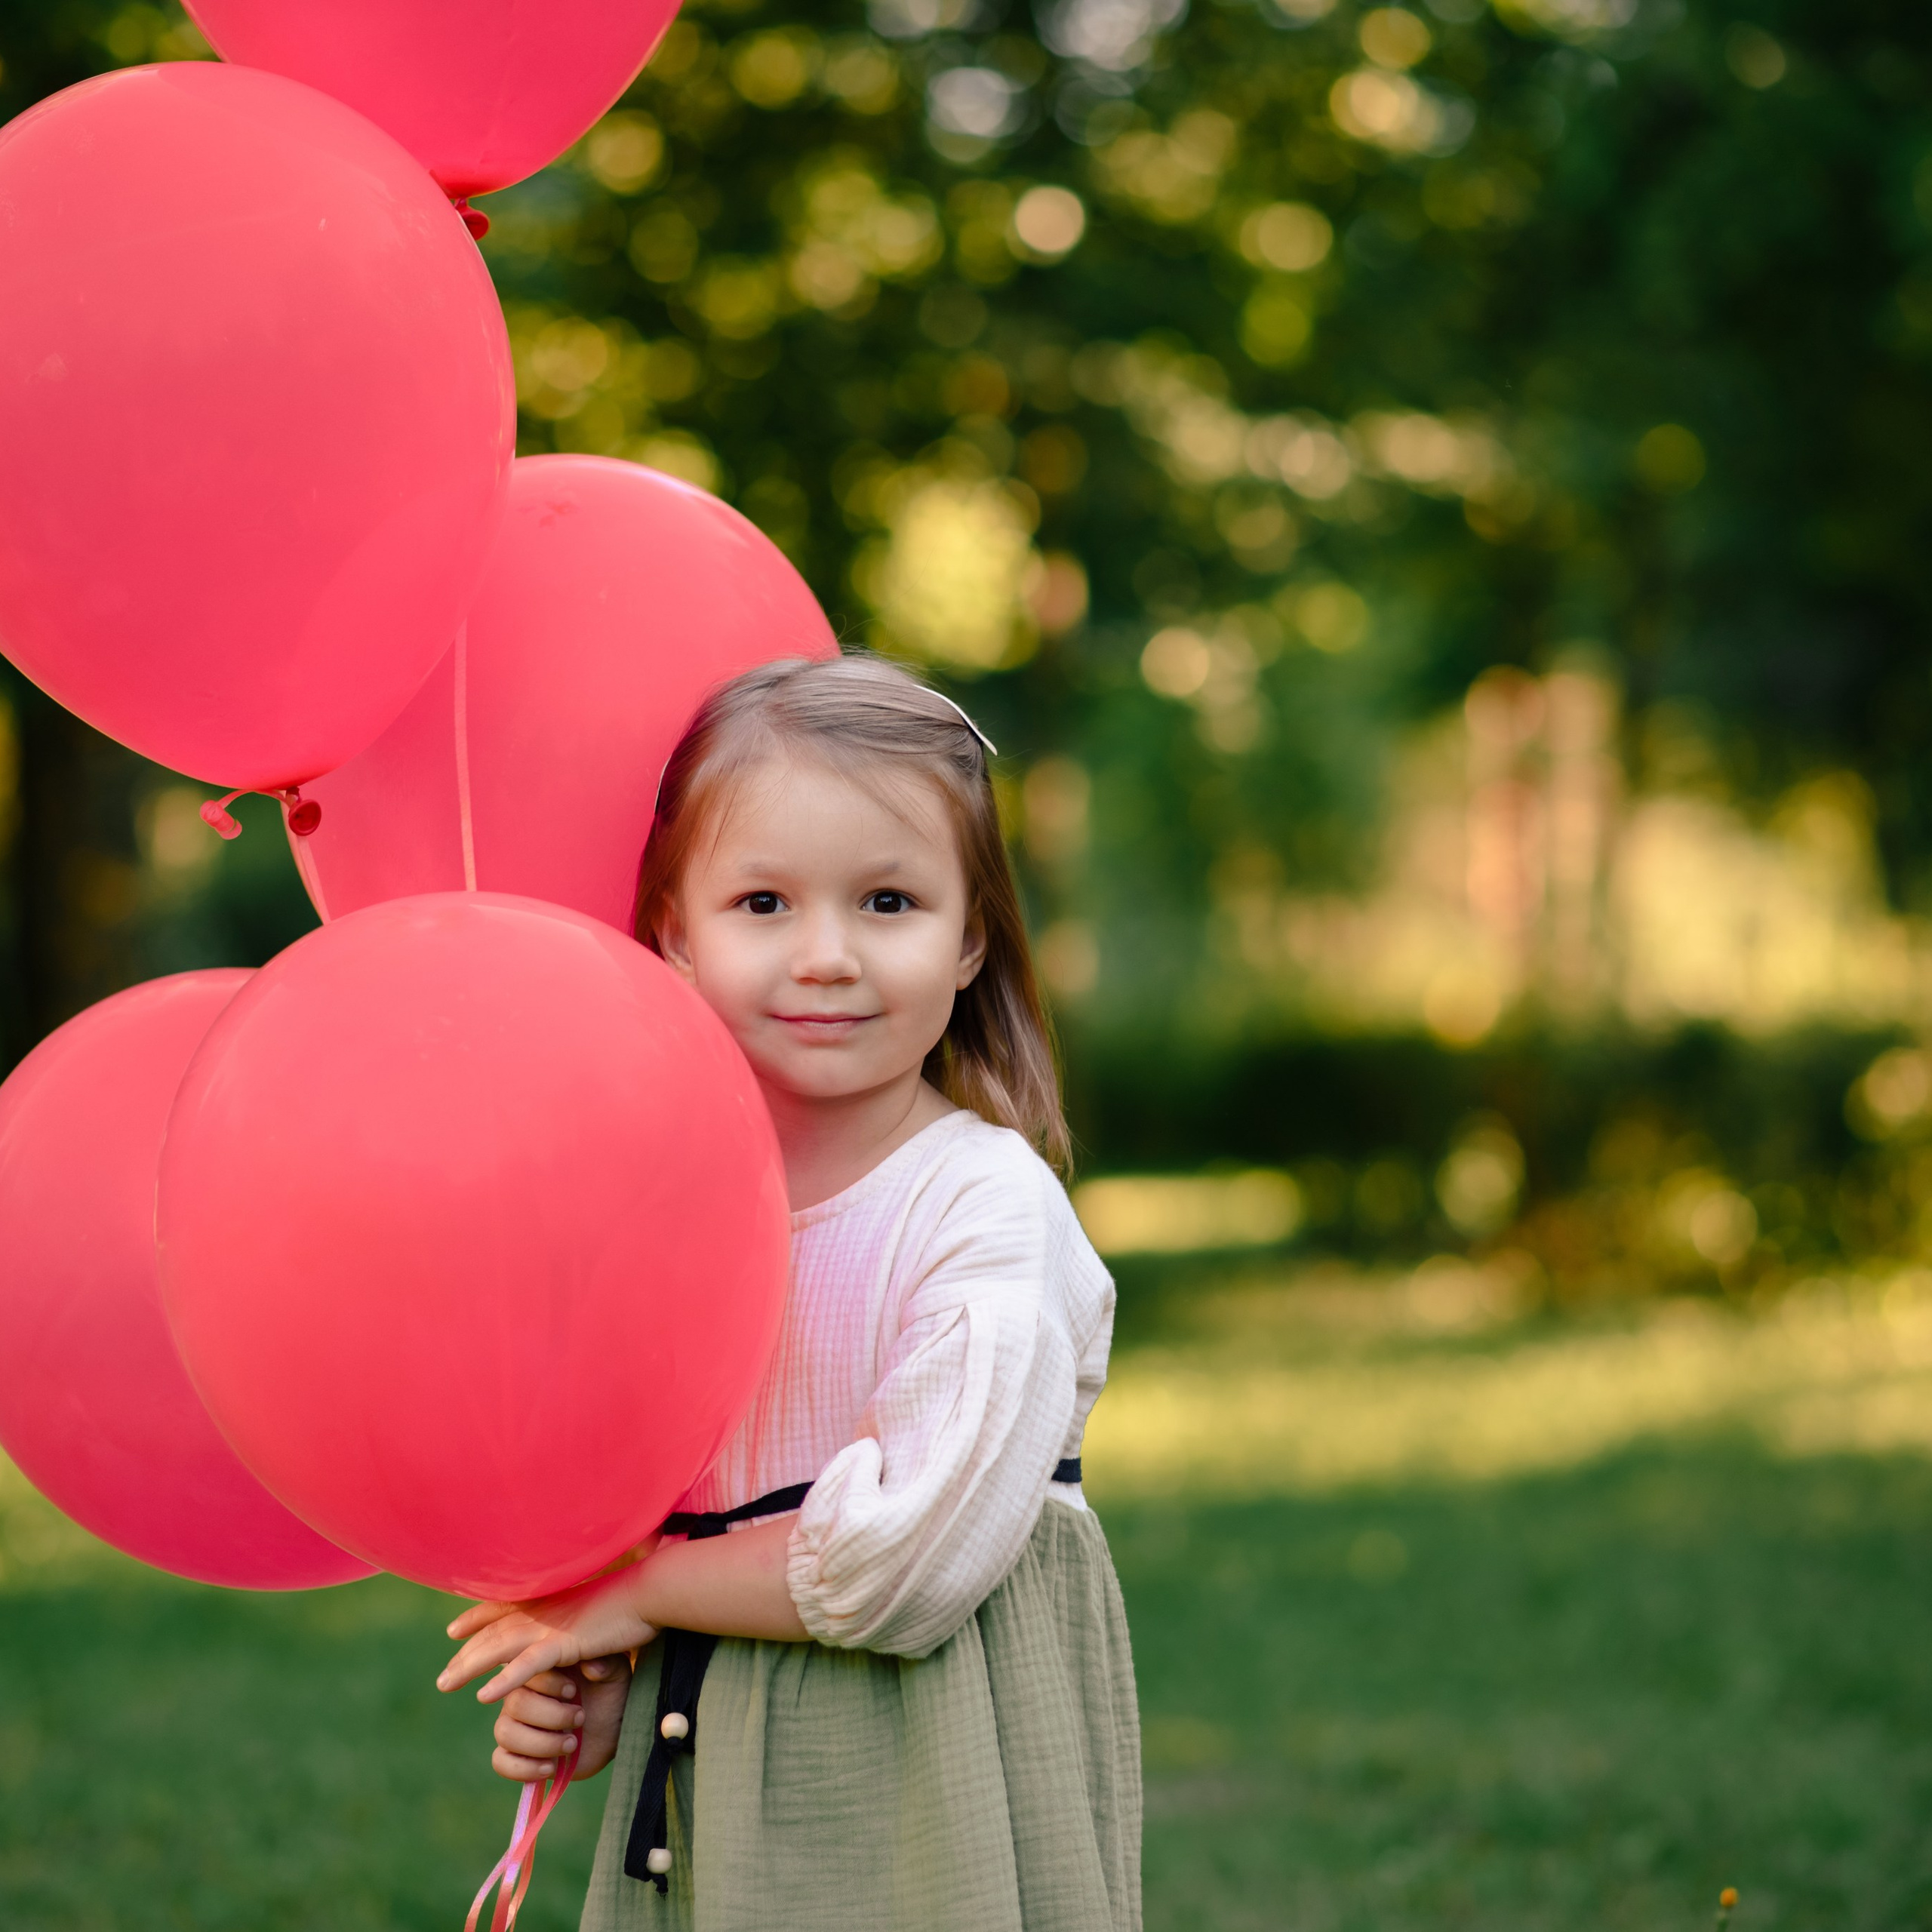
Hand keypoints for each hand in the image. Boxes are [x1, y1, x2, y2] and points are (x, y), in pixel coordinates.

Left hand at [439, 1562, 659, 1705]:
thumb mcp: (595, 1604)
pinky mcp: (565, 1643)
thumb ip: (576, 1612)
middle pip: (493, 1631)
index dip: (477, 1617)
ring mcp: (551, 1625)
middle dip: (465, 1651)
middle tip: (443, 1676)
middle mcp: (543, 1609)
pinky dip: (505, 1680)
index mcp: (550, 1598)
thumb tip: (573, 1621)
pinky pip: (527, 1665)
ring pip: (499, 1646)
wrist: (651, 1592)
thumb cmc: (632, 1599)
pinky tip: (485, 1696)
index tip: (454, 1629)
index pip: (503, 1607)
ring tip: (445, 1684)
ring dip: (469, 1665)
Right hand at [491, 1658, 632, 1782]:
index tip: (573, 1691)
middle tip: (581, 1718)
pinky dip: (522, 1768)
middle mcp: (521, 1695)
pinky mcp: (517, 1754)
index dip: (548, 1684)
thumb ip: (606, 1664)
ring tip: (571, 1745)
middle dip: (551, 1716)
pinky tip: (550, 1767)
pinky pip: (500, 1761)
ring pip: (504, 1733)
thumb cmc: (610, 1693)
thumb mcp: (615, 1674)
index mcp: (540, 1669)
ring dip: (541, 1743)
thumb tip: (592, 1667)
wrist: (613, 1728)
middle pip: (514, 1704)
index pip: (522, 1669)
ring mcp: (516, 1725)